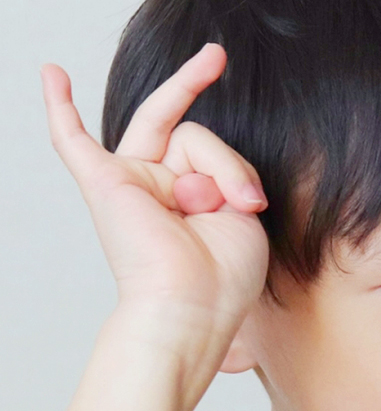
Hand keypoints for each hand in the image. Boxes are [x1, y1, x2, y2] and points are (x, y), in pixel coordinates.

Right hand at [42, 44, 268, 361]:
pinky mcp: (105, 182)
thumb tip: (201, 163)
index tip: (249, 173)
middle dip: (207, 105)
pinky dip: (60, 107)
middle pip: (199, 137)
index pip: (216, 156)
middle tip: (217, 52)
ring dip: (224, 171)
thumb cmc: (222, 279)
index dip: (238, 169)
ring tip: (229, 206)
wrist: (191, 308)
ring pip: (190, 136)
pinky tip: (52, 72)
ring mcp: (132, 182)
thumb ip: (228, 172)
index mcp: (191, 199)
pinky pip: (74, 139)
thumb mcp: (244, 213)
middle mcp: (159, 186)